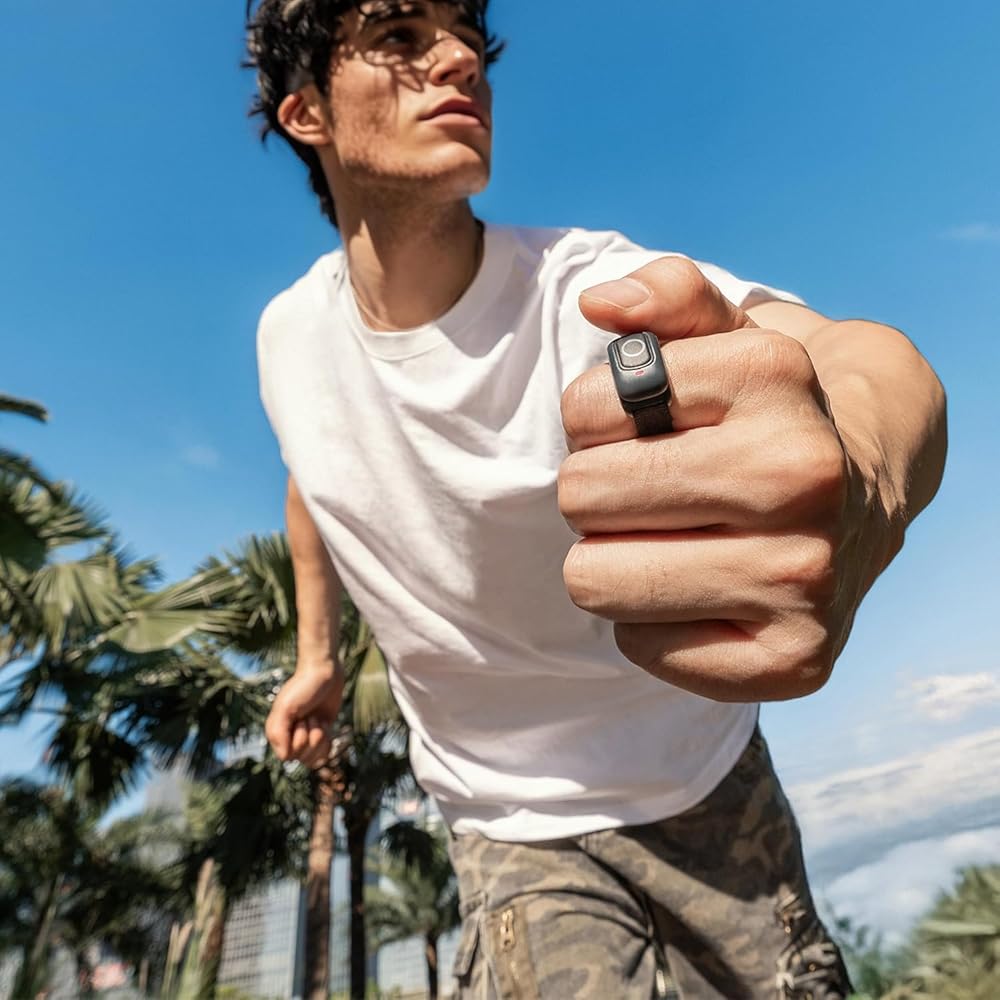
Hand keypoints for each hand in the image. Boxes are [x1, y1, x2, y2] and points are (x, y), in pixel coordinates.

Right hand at [265, 662, 343, 767]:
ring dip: (320, 737)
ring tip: (318, 719)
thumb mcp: (286, 707)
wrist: (324, 671)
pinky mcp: (321, 734)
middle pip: (302, 758)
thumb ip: (278, 732)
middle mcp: (289, 737)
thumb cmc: (303, 687)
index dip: (298, 741)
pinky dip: (328, 743)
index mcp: (277, 732)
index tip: (300, 720)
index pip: (287, 756)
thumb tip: (284, 759)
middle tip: (310, 716)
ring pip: (314, 758)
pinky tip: (326, 726)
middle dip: (311, 737)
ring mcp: (306, 736)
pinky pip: (323, 755)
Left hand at [559, 257, 888, 701]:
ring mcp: (805, 579)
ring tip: (673, 538)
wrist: (869, 491)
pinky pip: (636, 646)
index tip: (646, 425)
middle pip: (580, 498)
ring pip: (594, 581)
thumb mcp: (728, 335)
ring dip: (614, 558)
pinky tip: (702, 589)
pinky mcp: (792, 661)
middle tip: (656, 488)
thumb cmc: (769, 414)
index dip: (597, 417)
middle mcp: (801, 480)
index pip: (584, 410)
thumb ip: (666, 296)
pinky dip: (650, 621)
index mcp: (774, 379)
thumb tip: (601, 302)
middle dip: (599, 489)